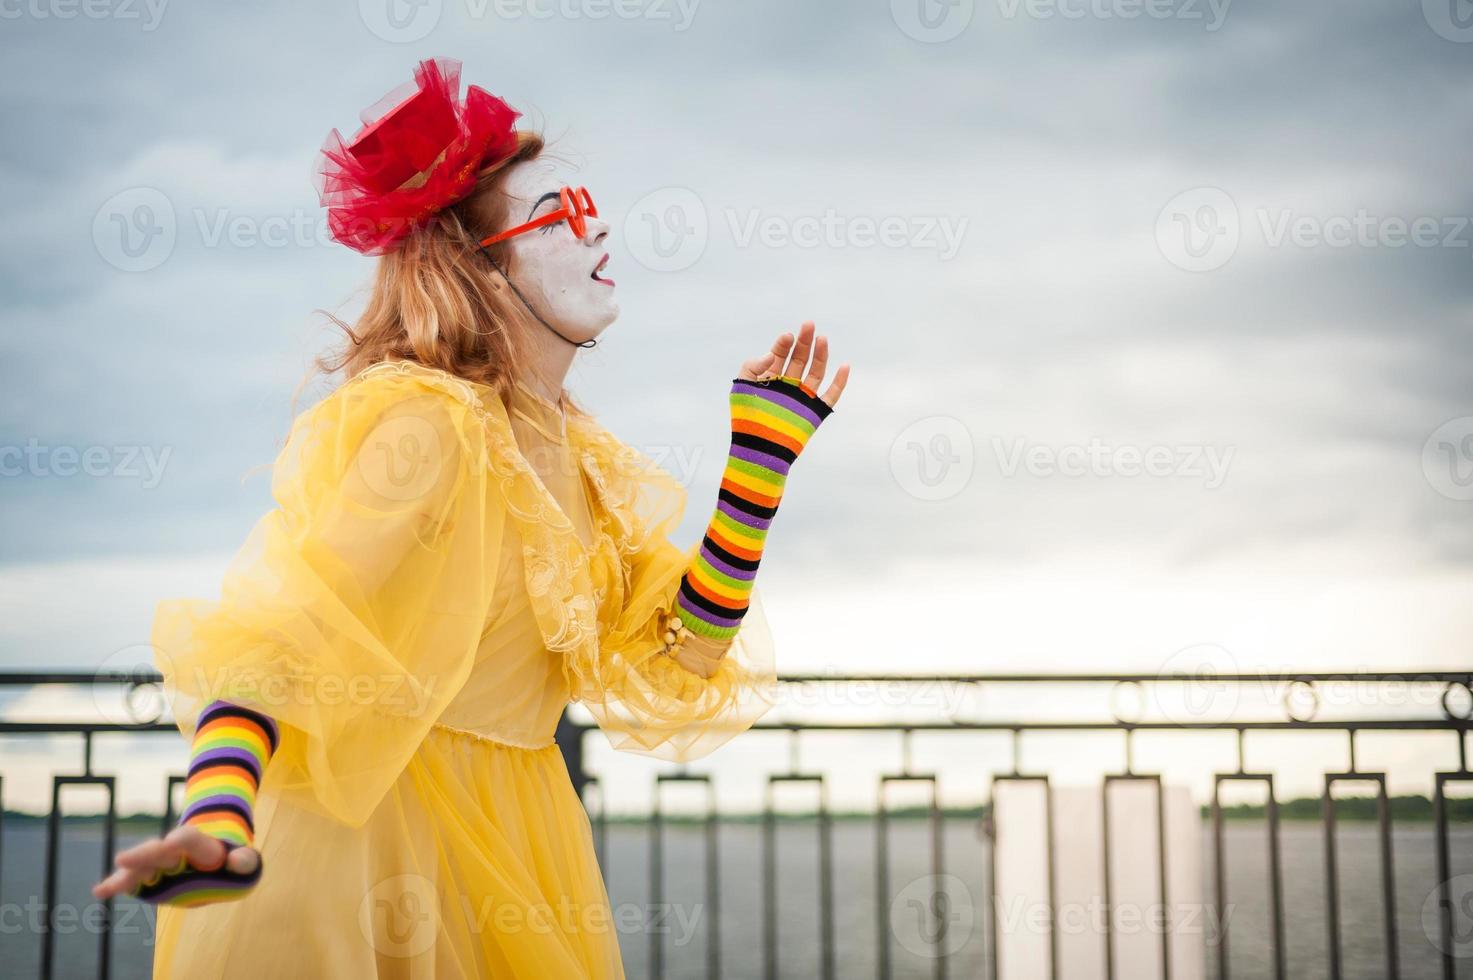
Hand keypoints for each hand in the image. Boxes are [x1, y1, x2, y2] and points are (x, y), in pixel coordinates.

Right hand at [92, 824, 260, 901]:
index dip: (181, 840)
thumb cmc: (233, 864)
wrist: (217, 861)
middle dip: (143, 854)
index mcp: (201, 846)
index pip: (190, 839)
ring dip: (125, 875)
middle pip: (158, 850)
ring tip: (105, 886)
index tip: (170, 840)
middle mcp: (176, 852)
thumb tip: (236, 860)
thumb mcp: (247, 864)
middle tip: (122, 858)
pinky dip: (116, 886)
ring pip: (141, 867)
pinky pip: (131, 881)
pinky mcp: (150, 879)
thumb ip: (246, 861)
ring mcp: (161, 865)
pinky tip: (99, 891)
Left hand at [737, 321, 849, 410]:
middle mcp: (787, 386)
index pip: (779, 355)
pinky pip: (831, 395)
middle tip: (808, 325)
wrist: (759, 450)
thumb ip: (752, 367)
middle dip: (804, 341)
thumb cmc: (747, 420)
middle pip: (800, 359)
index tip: (788, 336)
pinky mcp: (814, 411)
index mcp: (770, 379)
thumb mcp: (741, 388)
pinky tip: (844, 365)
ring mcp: (802, 398)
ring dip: (820, 355)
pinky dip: (839, 381)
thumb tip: (770, 354)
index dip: (783, 344)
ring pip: (816, 372)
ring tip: (822, 338)